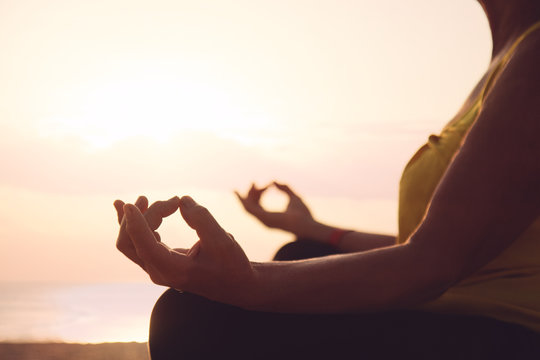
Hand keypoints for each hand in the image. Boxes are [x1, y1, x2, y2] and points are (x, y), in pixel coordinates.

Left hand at [115, 196, 255, 306]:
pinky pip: (136, 242)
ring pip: (129, 243)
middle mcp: (159, 271)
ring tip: (144, 199)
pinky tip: (128, 208)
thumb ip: (202, 219)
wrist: (236, 284)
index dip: (135, 223)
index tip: (131, 203)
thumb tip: (182, 201)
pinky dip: (133, 224)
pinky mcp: (158, 261)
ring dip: (134, 219)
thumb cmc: (231, 265)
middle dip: (141, 217)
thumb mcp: (223, 240)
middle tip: (170, 201)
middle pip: (129, 243)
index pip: (144, 245)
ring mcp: (156, 268)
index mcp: (173, 270)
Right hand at [235, 181, 313, 236]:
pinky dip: (249, 199)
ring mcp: (263, 220)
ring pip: (249, 206)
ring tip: (253, 183)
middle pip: (252, 206)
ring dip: (249, 194)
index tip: (269, 183)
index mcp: (271, 217)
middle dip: (251, 194)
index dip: (260, 193)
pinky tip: (252, 189)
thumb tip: (275, 181)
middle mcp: (265, 220)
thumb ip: (285, 189)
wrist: (307, 223)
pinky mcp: (263, 218)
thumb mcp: (294, 197)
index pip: (259, 206)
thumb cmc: (303, 214)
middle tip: (253, 182)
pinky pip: (250, 208)